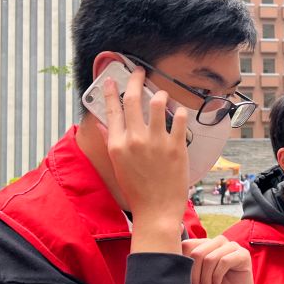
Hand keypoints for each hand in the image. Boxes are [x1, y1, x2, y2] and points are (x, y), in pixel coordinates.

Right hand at [100, 68, 189, 251]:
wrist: (156, 211)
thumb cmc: (137, 191)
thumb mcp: (117, 166)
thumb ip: (111, 142)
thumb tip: (103, 124)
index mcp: (117, 145)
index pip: (111, 109)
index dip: (111, 90)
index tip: (113, 79)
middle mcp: (134, 139)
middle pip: (133, 98)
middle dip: (135, 79)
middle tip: (139, 72)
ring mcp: (156, 142)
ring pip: (157, 102)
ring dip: (160, 94)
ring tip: (162, 94)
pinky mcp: (176, 146)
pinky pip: (179, 118)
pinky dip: (179, 111)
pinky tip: (179, 112)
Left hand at [182, 236, 253, 283]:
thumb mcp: (192, 278)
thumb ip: (184, 263)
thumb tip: (171, 248)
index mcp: (204, 244)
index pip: (187, 245)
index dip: (185, 266)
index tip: (187, 283)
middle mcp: (218, 242)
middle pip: (197, 252)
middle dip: (195, 275)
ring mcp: (232, 246)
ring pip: (210, 258)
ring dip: (206, 279)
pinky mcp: (243, 255)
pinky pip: (224, 261)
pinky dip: (217, 277)